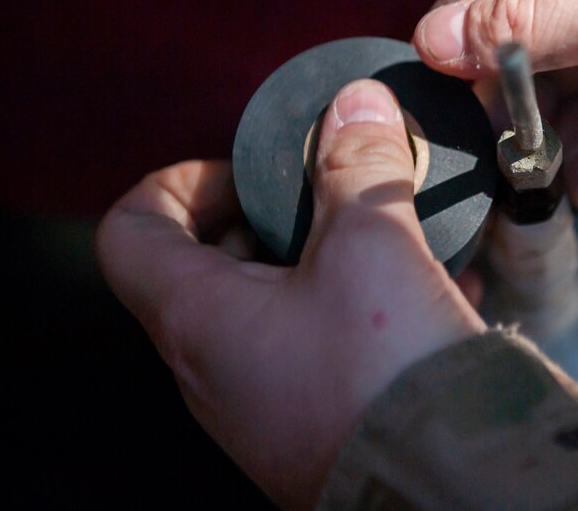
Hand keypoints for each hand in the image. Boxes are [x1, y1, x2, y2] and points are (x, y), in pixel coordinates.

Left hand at [96, 80, 484, 509]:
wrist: (446, 483)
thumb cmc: (386, 371)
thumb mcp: (373, 243)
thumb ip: (357, 165)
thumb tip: (357, 104)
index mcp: (199, 320)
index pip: (131, 233)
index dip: (177, 183)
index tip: (243, 170)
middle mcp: (213, 370)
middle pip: (201, 270)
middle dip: (261, 218)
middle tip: (320, 196)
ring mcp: (261, 406)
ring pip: (264, 312)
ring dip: (313, 264)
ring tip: (381, 240)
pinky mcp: (313, 426)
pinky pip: (315, 351)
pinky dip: (351, 310)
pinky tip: (422, 288)